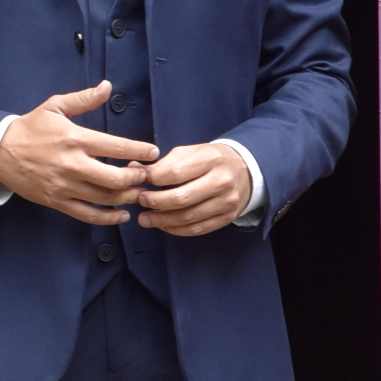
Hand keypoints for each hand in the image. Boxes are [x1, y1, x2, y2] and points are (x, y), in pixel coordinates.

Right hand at [0, 82, 156, 224]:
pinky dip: (108, 218)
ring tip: (137, 191)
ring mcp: (65, 186)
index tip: (153, 153)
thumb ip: (84, 99)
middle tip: (146, 175)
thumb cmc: (30, 128)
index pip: (116, 147)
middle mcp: (72, 164)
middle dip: (137, 178)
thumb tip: (107, 86)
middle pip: (116, 178)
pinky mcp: (57, 201)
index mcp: (75, 139)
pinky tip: (122, 214)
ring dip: (127, 197)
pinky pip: (88, 214)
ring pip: (106, 198)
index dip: (140, 151)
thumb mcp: (55, 107)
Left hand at [136, 143, 251, 235]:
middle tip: (140, 201)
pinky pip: (197, 229)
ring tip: (145, 218)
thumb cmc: (212, 159)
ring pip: (187, 218)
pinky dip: (176, 229)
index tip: (141, 181)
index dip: (152, 179)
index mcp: (210, 159)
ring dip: (161, 220)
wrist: (245, 170)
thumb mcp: (191, 152)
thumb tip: (135, 169)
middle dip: (154, 202)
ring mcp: (226, 201)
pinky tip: (164, 225)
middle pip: (180, 199)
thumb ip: (164, 162)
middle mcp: (221, 181)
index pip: (174, 173)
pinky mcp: (227, 217)